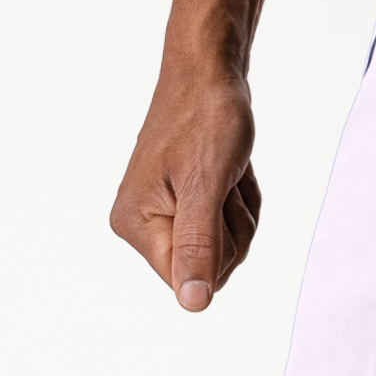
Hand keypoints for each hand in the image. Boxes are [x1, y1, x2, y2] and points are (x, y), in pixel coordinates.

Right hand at [111, 66, 261, 310]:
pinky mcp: (184, 203)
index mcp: (135, 224)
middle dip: (234, 225)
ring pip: (228, 246)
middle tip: (223, 181)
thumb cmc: (206, 117)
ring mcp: (163, 214)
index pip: (192, 280)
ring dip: (240, 209)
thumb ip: (198, 246)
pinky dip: (240, 199)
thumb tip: (193, 304)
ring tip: (225, 171)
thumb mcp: (206, 185)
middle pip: (215, 266)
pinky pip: (229, 224)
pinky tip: (229, 171)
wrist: (209, 71)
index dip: (219, 245)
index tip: (213, 198)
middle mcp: (142, 224)